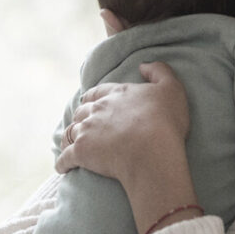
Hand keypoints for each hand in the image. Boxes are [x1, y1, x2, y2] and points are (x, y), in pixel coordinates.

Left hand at [56, 62, 189, 182]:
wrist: (152, 151)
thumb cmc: (164, 122)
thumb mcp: (171, 89)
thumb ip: (159, 72)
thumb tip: (143, 65)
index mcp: (116, 94)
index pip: (98, 92)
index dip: (93, 97)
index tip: (88, 102)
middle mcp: (97, 109)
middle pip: (81, 111)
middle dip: (81, 117)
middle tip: (84, 126)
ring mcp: (86, 130)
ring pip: (70, 132)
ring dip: (69, 138)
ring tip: (71, 146)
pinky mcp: (81, 152)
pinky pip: (65, 158)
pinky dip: (62, 162)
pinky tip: (62, 168)